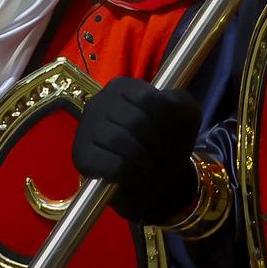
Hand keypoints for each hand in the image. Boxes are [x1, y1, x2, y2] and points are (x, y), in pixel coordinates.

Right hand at [71, 78, 200, 224]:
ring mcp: (86, 128)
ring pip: (121, 141)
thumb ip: (182, 102)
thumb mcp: (185, 118)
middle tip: (158, 153)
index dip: (166, 123)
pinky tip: (131, 174)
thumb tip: (163, 100)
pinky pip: (113, 165)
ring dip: (144, 159)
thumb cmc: (167, 143)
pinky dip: (131, 174)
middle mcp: (99, 102)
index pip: (149, 100)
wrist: (153, 180)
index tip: (168, 134)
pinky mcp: (81, 156)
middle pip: (135, 121)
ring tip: (147, 163)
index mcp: (124, 87)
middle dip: (156, 143)